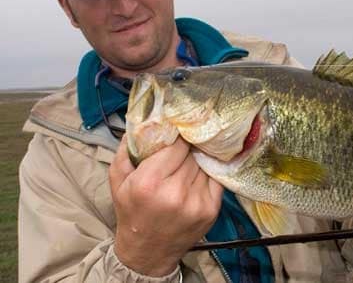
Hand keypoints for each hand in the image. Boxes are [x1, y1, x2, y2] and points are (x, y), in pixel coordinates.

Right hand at [109, 135, 222, 276]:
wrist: (147, 251)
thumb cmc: (131, 210)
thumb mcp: (118, 178)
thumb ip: (128, 147)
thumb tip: (145, 119)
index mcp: (149, 183)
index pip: (177, 145)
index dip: (177, 139)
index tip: (176, 136)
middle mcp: (174, 193)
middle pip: (192, 154)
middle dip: (188, 149)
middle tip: (183, 149)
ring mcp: (196, 202)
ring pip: (205, 164)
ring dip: (199, 160)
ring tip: (189, 163)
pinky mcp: (211, 209)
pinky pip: (216, 178)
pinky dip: (209, 172)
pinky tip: (198, 174)